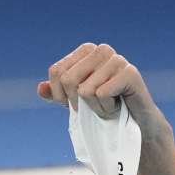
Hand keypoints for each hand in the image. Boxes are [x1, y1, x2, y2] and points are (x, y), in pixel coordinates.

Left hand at [37, 43, 165, 133]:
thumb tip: (40, 88)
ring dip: (95, 108)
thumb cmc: (103, 108)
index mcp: (86, 50)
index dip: (60, 95)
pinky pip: (102, 94)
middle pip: (68, 80)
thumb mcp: (74, 101)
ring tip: (109, 104)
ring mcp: (117, 59)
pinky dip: (106, 108)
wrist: (133, 124)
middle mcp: (101, 50)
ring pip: (85, 90)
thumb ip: (56, 93)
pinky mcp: (130, 73)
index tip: (77, 103)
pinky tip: (118, 105)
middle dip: (77, 102)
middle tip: (94, 105)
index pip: (56, 71)